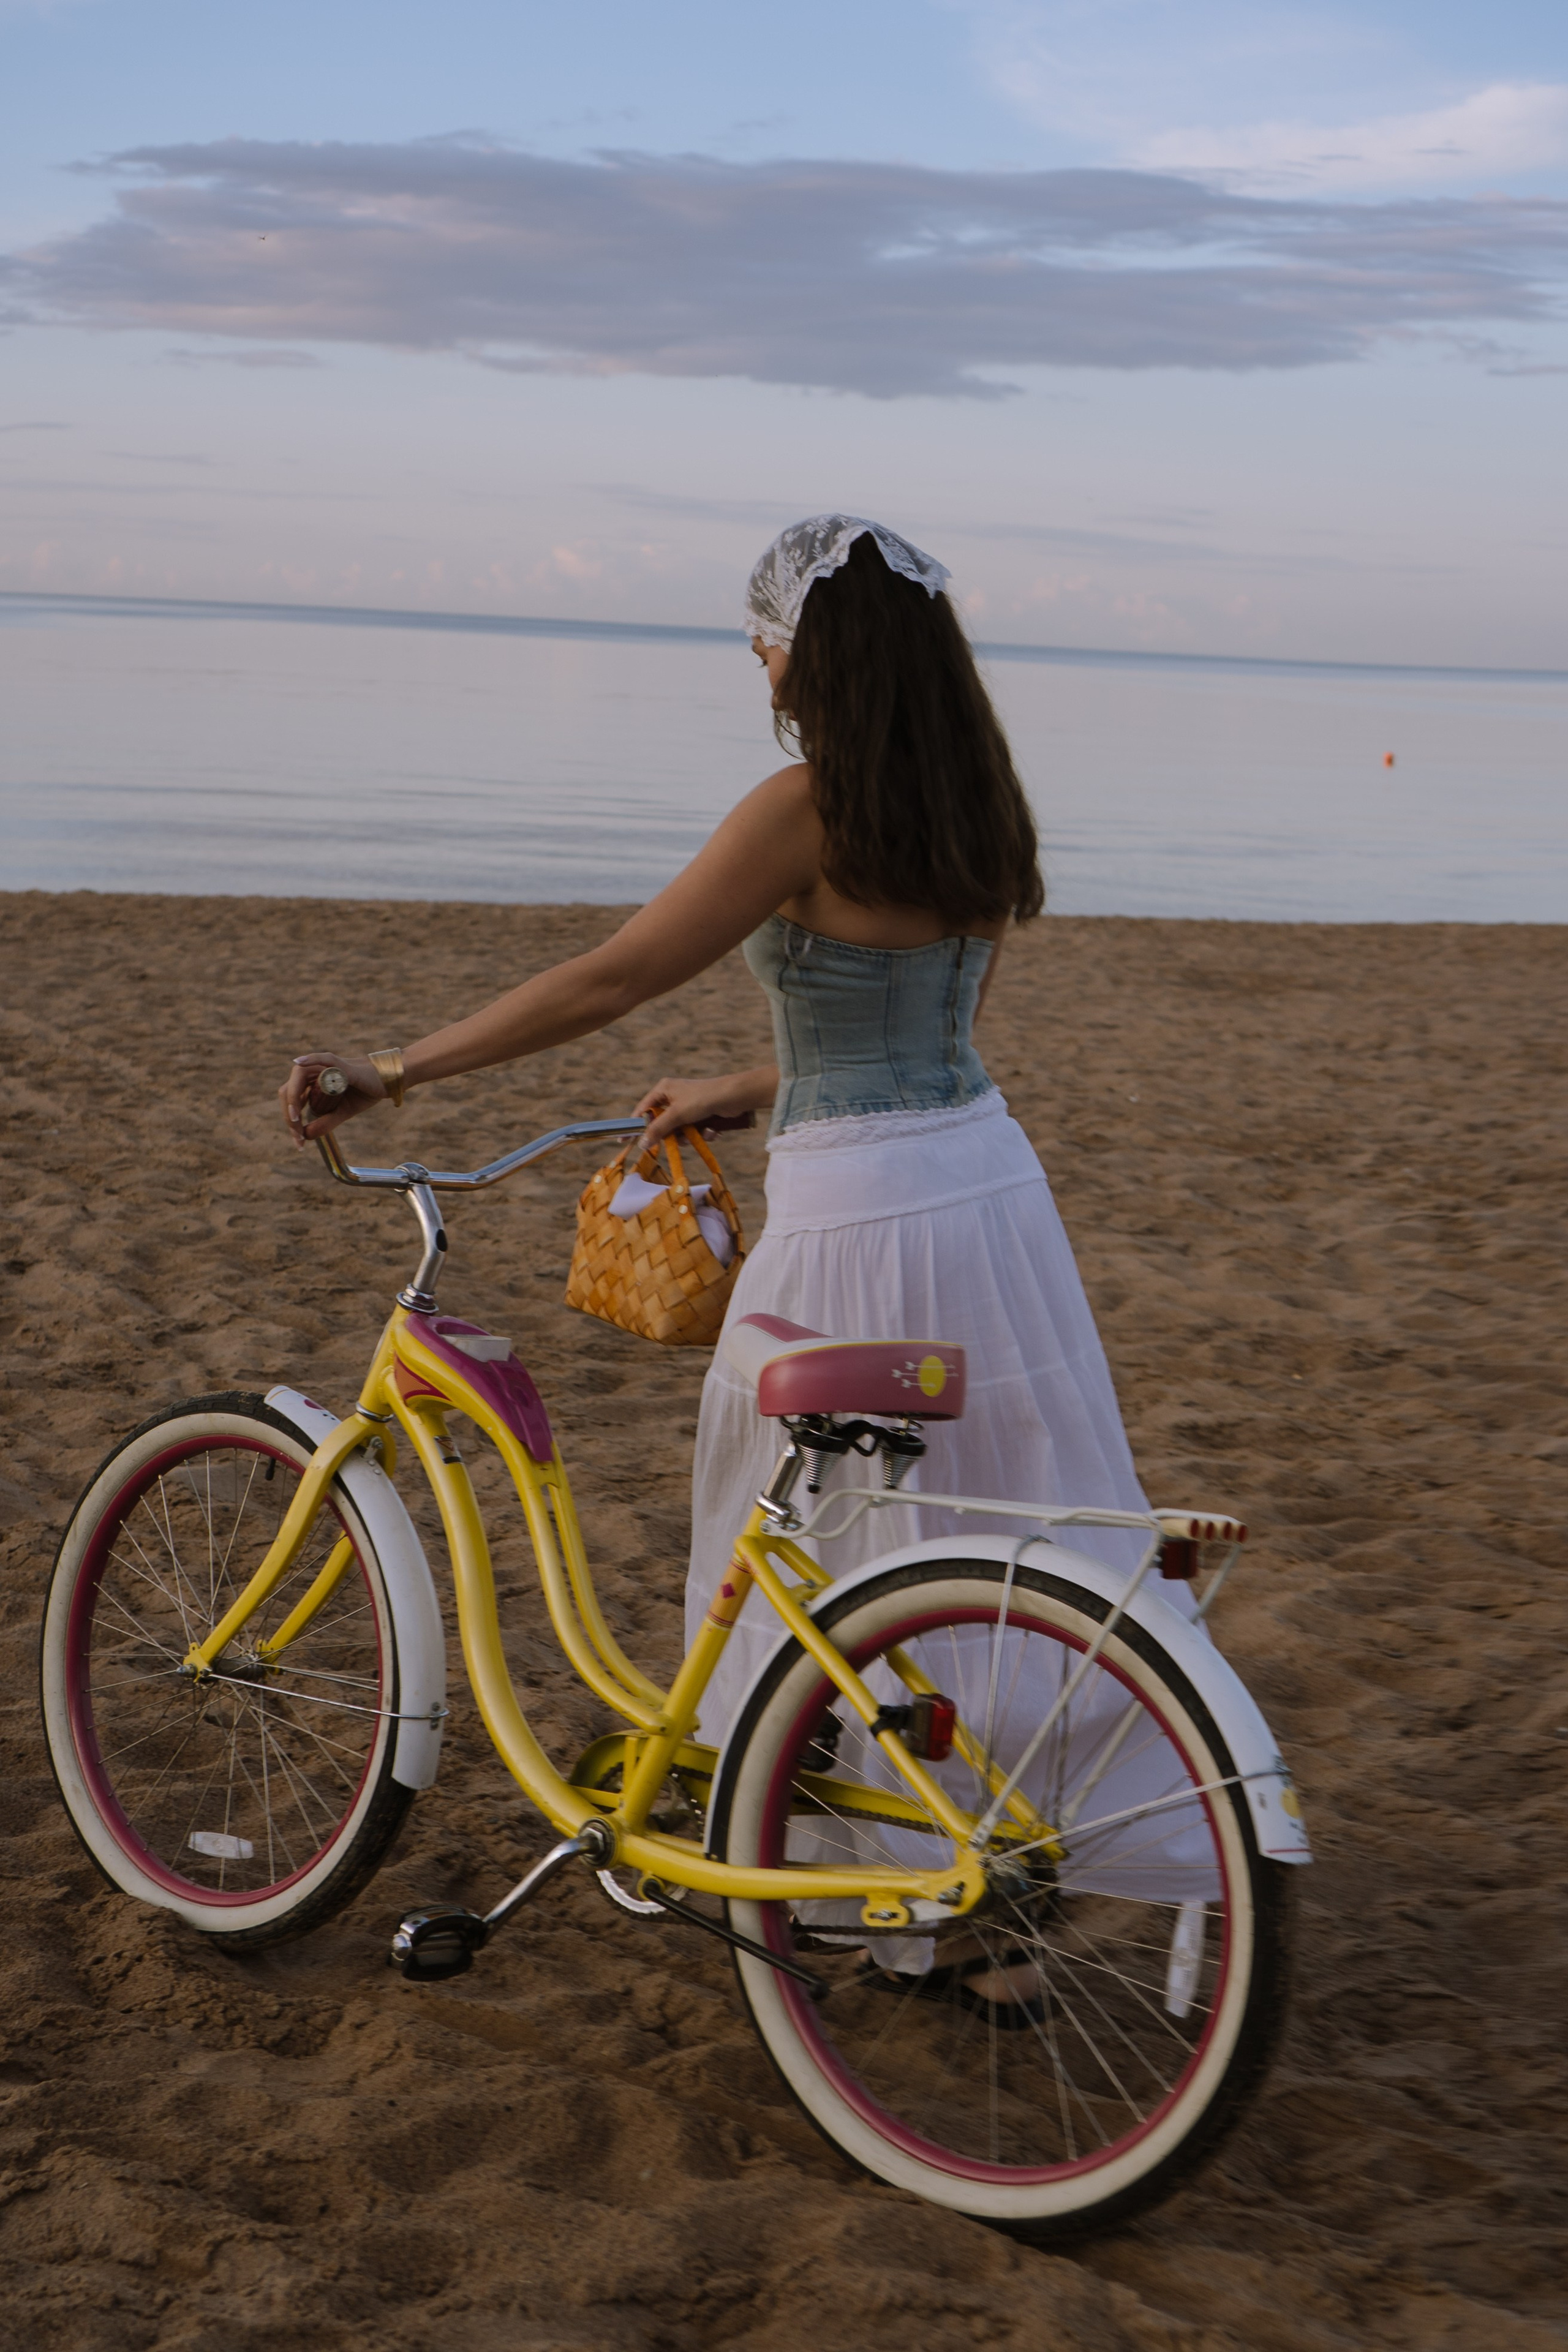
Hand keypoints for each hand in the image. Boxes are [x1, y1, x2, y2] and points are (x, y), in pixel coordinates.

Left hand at [280, 1051, 385, 1147]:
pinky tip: (300, 1063)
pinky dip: (310, 1059)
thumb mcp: (342, 1112)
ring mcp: (325, 1066)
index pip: (292, 1099)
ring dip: (293, 1098)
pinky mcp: (340, 1064)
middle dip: (289, 1115)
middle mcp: (314, 1072)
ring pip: (299, 1077)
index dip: (291, 1120)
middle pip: (289, 1089)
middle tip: (297, 1135)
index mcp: (312, 1082)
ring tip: (295, 1119)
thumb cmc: (363, 1093)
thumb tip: (305, 1136)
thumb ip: (325, 1122)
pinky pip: (323, 1059)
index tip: (299, 1142)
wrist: (385, 1082)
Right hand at [635, 1068, 773, 1145]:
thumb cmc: (703, 1099)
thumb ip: (658, 1129)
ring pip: (679, 1131)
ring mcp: (688, 1106)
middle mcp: (674, 1096)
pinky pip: (693, 1131)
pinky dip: (701, 1133)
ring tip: (700, 1132)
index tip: (626, 1141)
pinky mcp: (701, 1115)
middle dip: (672, 1134)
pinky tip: (712, 1130)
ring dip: (689, 1136)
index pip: (643, 1110)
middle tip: (678, 1139)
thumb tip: (641, 1144)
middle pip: (662, 1124)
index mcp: (663, 1089)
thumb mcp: (677, 1115)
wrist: (735, 1097)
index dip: (636, 1126)